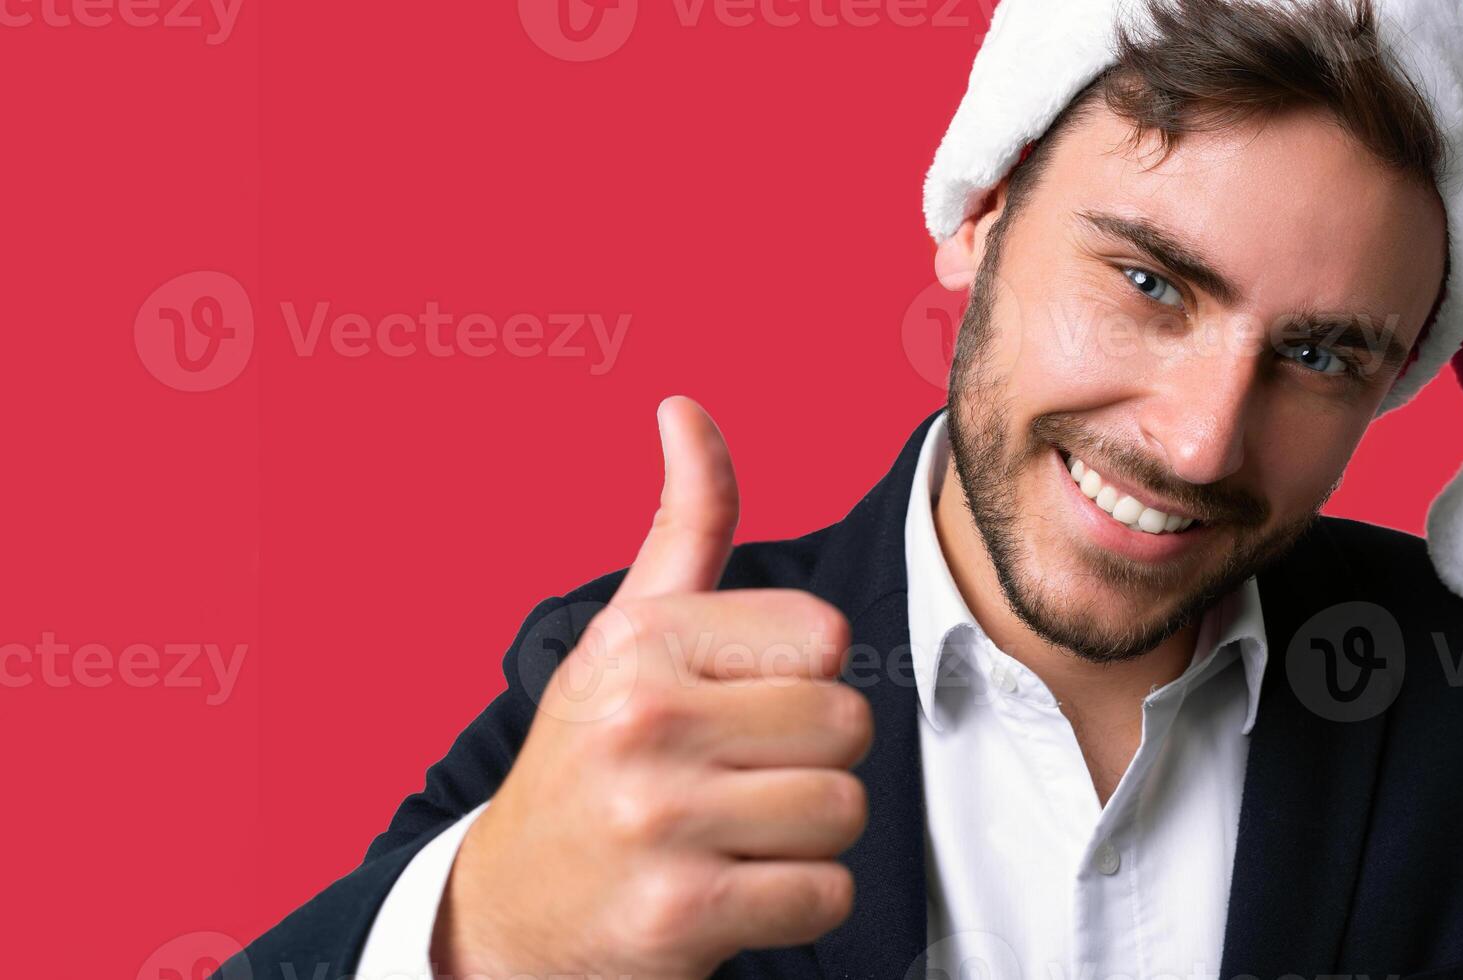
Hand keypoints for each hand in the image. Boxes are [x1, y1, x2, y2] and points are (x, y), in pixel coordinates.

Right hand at [437, 396, 870, 979]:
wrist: (507, 914)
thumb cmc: (593, 762)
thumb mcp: (627, 636)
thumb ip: (684, 524)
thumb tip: (685, 407)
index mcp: (639, 642)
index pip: (827, 637)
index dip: (800, 680)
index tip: (734, 709)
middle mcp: (640, 722)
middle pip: (849, 725)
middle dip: (812, 761)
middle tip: (735, 783)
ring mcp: (657, 821)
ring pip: (845, 810)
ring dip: (808, 837)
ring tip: (733, 836)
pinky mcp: (681, 914)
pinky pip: (827, 893)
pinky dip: (798, 904)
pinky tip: (731, 892)